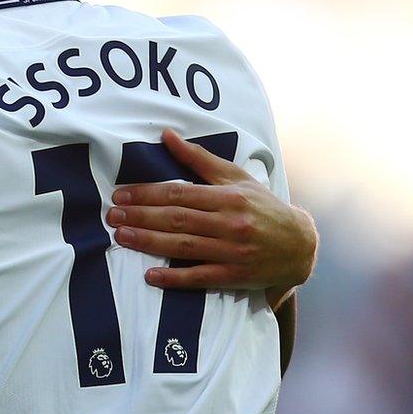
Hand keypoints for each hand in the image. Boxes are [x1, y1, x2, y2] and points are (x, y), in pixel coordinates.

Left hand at [106, 128, 315, 301]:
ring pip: (183, 247)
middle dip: (141, 217)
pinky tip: (151, 276)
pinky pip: (200, 277)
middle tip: (112, 215)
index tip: (120, 194)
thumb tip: (167, 135)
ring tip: (121, 236)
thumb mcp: (236, 178)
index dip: (147, 194)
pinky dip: (175, 278)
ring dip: (149, 242)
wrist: (300, 246)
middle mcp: (231, 224)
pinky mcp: (235, 276)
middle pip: (177, 220)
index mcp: (229, 198)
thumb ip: (199, 159)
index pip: (180, 194)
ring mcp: (233, 252)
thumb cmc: (262, 206)